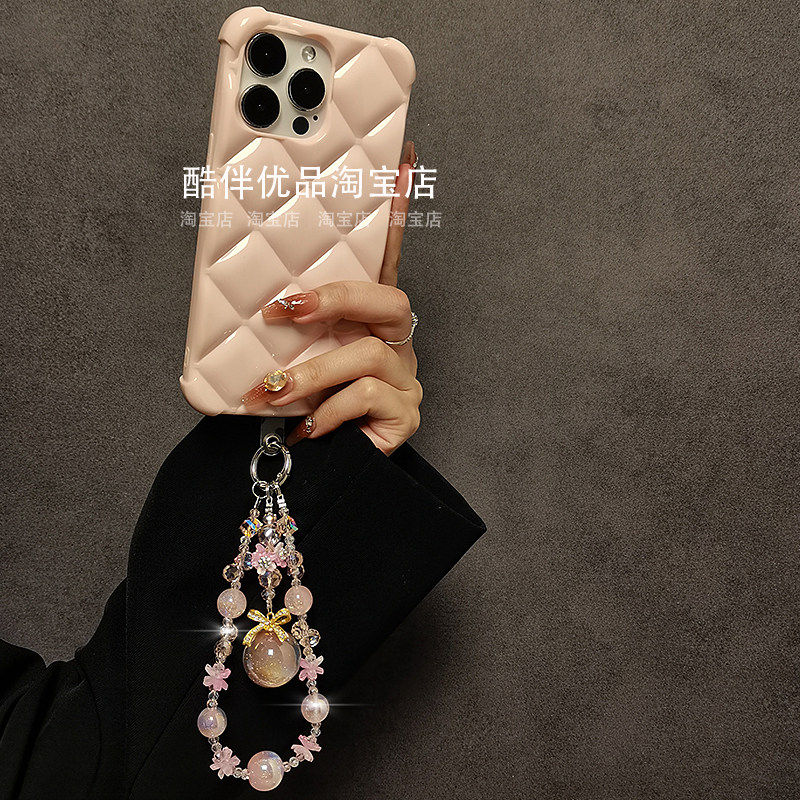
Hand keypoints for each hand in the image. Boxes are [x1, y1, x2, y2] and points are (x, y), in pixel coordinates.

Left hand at [242, 141, 421, 455]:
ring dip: (311, 372)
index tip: (400, 160)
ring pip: (369, 354)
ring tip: (272, 391)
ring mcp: (405, 379)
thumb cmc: (308, 406)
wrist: (326, 468)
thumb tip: (256, 300)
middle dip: (333, 300)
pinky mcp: (405, 415)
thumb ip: (288, 331)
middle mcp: (395, 341)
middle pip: (389, 299)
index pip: (385, 259)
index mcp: (369, 320)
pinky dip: (326, 411)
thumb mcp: (293, 358)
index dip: (394, 213)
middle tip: (283, 310)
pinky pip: (367, 398)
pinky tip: (307, 428)